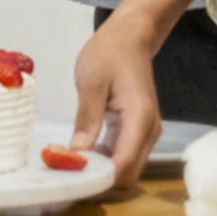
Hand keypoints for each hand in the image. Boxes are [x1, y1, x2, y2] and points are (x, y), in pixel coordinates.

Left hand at [71, 13, 160, 188]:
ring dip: (103, 169)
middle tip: (67, 173)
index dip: (101, 177)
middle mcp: (149, 131)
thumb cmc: (109, 54)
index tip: (73, 178)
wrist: (130, 38)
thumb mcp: (91, 83)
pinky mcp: (138, 129)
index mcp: (140, 118)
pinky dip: (106, 157)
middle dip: (101, 178)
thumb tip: (77, 152)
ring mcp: (146, 131)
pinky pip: (125, 152)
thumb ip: (87, 119)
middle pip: (129, 171)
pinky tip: (84, 152)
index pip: (125, 163)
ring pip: (128, 165)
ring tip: (71, 163)